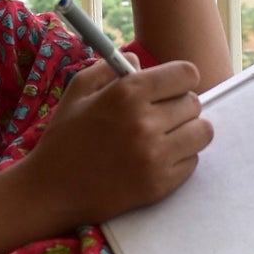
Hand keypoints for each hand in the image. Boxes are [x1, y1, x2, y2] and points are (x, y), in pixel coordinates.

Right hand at [19, 58, 211, 228]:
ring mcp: (156, 156)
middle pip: (194, 103)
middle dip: (179, 106)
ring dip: (187, 132)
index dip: (180, 79)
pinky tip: (155, 159)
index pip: (187, 74)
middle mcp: (145, 122)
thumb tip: (139, 63)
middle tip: (159, 116)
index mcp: (127, 93)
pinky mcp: (161, 184)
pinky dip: (180, 159)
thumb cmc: (64, 138)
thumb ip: (109, 68)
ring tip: (164, 137)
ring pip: (202, 132)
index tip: (170, 88)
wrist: (51, 191)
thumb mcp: (77, 91)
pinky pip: (193, 161)